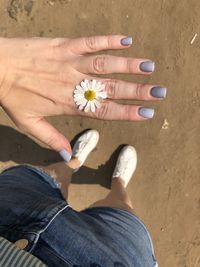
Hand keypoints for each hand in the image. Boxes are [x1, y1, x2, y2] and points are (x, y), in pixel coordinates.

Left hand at [0, 35, 165, 155]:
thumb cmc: (12, 95)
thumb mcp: (28, 123)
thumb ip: (51, 139)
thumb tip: (69, 155)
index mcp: (68, 104)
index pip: (104, 110)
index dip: (127, 112)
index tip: (147, 113)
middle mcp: (74, 83)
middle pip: (111, 88)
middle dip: (137, 91)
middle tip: (159, 92)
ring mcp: (71, 62)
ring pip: (105, 64)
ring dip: (129, 65)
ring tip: (150, 67)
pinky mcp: (65, 45)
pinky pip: (91, 41)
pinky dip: (109, 40)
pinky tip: (126, 40)